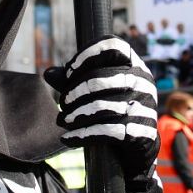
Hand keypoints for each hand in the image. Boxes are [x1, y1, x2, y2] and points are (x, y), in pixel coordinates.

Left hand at [45, 36, 158, 173]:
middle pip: (99, 78)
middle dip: (74, 91)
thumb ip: (75, 81)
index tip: (68, 72)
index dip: (86, 55)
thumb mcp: (99, 92)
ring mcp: (144, 106)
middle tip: (63, 103)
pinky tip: (68, 138)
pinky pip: (106, 131)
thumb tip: (48, 73)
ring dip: (75, 115)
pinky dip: (82, 135)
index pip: (112, 46)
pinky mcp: (141, 131)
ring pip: (101, 106)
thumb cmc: (116, 111)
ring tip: (63, 120)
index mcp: (134, 65)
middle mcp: (142, 82)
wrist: (141, 146)